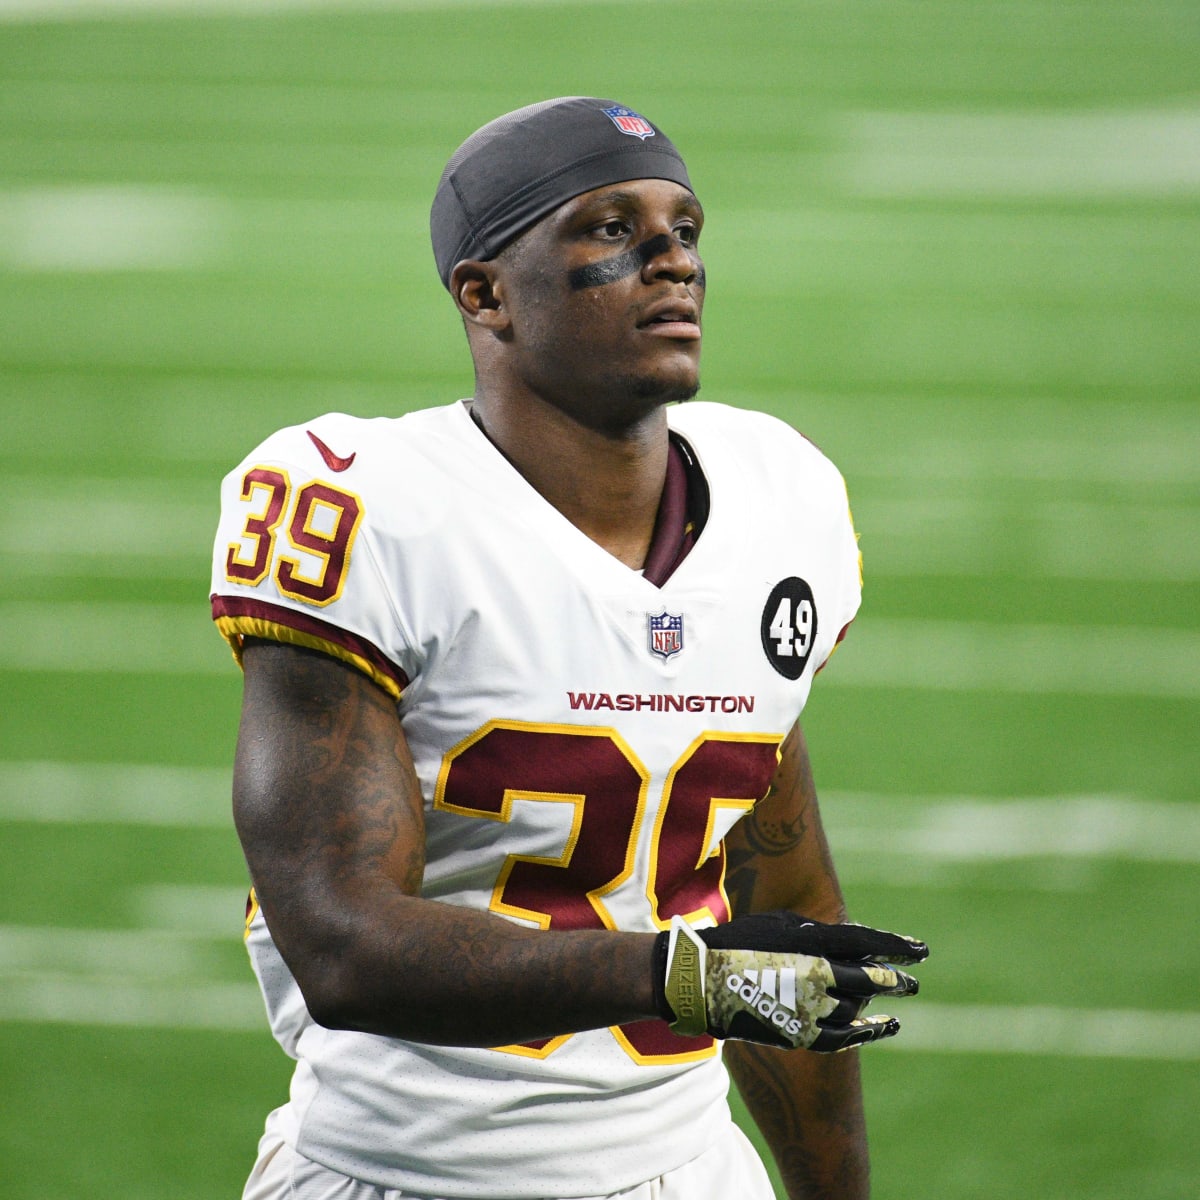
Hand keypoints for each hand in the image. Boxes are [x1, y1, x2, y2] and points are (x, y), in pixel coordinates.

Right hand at [653, 911, 927, 1051]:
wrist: (702, 981)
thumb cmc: (738, 943)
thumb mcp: (777, 925)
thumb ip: (814, 932)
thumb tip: (846, 939)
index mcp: (810, 943)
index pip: (865, 942)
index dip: (895, 946)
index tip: (920, 951)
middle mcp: (815, 975)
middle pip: (868, 978)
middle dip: (894, 979)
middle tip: (913, 982)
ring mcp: (808, 1008)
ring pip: (857, 1008)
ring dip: (878, 1005)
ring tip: (896, 1005)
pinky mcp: (800, 1035)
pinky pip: (844, 1038)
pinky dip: (866, 1032)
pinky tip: (882, 1027)